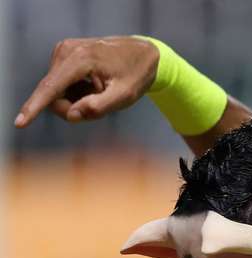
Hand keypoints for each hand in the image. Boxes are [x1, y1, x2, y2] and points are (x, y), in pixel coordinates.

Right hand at [14, 36, 158, 127]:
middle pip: (53, 94)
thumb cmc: (136, 75)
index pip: (52, 87)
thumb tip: (72, 115)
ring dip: (77, 99)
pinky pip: (61, 84)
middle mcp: (66, 50)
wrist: (143, 53)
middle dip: (73, 107)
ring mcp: (63, 50)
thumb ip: (99, 107)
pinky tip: (95, 85)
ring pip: (56, 91)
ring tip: (101, 90)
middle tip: (100, 104)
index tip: (20, 123)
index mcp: (81, 59)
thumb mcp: (125, 96)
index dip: (35, 107)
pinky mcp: (63, 54)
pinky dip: (77, 91)